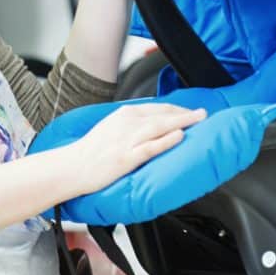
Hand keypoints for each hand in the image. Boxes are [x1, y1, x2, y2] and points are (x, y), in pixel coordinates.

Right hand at [70, 103, 205, 194]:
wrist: (72, 166)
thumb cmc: (91, 151)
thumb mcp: (112, 127)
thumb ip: (131, 123)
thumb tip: (153, 122)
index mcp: (124, 114)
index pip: (157, 108)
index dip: (177, 108)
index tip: (191, 111)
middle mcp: (127, 123)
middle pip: (163, 114)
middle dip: (185, 112)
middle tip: (203, 113)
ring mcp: (127, 140)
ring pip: (160, 126)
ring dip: (182, 121)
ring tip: (199, 120)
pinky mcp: (125, 158)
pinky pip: (150, 147)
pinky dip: (166, 140)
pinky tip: (179, 136)